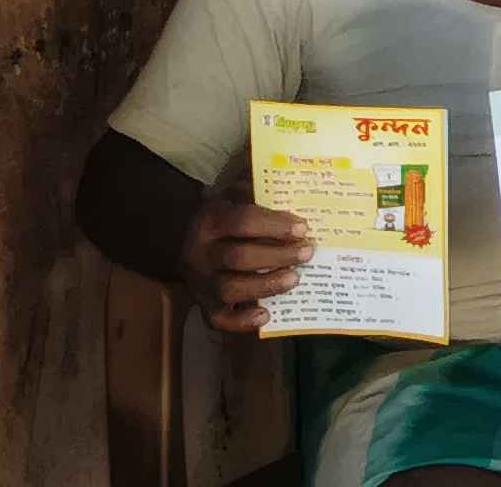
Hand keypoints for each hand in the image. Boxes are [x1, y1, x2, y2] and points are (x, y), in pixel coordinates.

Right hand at [176, 194, 313, 332]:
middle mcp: (199, 254)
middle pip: (238, 257)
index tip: (302, 228)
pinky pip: (219, 320)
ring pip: (229, 289)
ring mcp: (200, 283)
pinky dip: (242, 321)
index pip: (241, 222)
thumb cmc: (227, 218)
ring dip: (265, 285)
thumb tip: (295, 179)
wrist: (192, 245)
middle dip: (277, 256)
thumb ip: (258, 188)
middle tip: (307, 252)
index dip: (274, 225)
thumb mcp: (236, 195)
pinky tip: (266, 315)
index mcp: (209, 221)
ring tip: (295, 279)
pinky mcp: (204, 306)